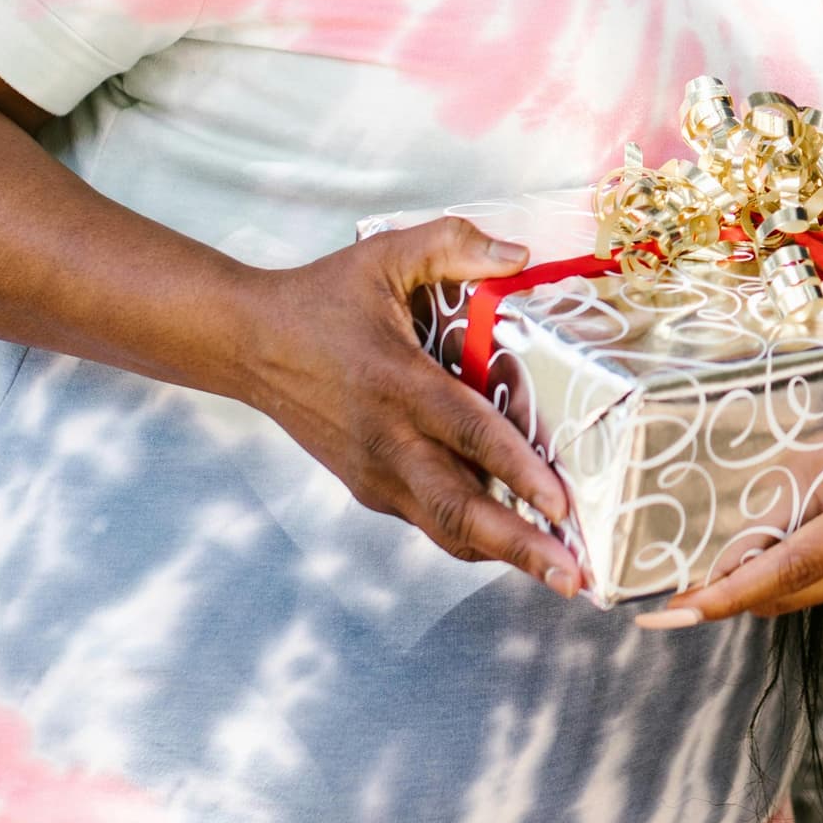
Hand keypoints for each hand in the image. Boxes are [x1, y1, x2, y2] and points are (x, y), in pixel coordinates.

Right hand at [223, 220, 582, 593]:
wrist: (249, 345)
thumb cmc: (321, 299)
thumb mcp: (384, 255)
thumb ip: (452, 244)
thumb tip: (520, 255)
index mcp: (397, 384)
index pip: (467, 433)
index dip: (517, 470)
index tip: (560, 502)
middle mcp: (387, 440)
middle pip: (458, 509)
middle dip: (519, 546)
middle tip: (573, 578)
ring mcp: (375, 473)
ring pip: (445, 528)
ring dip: (503, 554)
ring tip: (561, 574)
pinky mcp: (369, 487)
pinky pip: (429, 520)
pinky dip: (473, 535)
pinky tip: (516, 541)